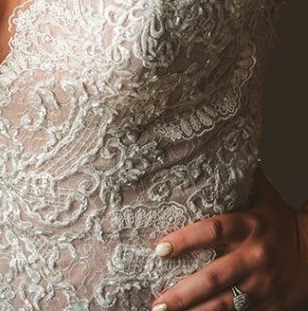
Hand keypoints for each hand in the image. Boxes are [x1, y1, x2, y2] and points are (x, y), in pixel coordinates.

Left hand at [150, 169, 307, 310]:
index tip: (159, 248)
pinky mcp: (266, 308)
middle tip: (157, 301)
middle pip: (214, 277)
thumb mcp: (264, 196)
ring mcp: (260, 287)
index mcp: (249, 227)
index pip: (214, 231)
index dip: (186, 240)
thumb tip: (217, 143)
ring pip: (224, 305)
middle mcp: (253, 258)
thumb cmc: (281, 223)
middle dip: (184, 292)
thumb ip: (240, 176)